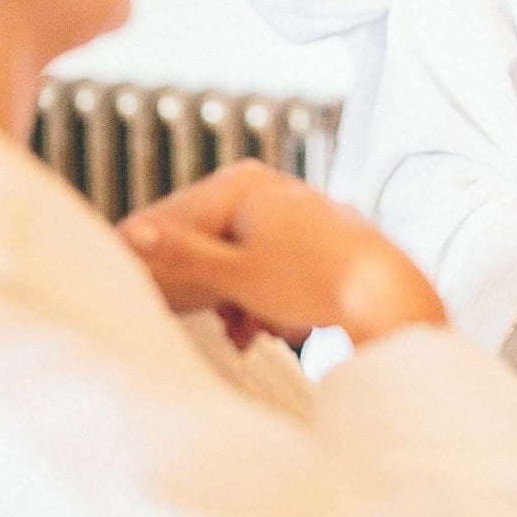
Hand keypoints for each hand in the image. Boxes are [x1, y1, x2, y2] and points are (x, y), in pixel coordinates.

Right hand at [118, 160, 447, 346]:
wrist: (385, 292)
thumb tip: (131, 234)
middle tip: (187, 319)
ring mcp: (292, 208)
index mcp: (242, 183)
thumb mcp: (235, 273)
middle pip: (209, 239)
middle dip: (201, 286)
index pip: (175, 216)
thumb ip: (182, 254)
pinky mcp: (312, 235)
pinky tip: (262, 327)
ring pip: (239, 256)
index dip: (152, 257)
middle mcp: (267, 185)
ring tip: (239, 333)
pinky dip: (260, 293)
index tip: (132, 289)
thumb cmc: (311, 280)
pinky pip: (269, 263)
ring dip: (232, 297)